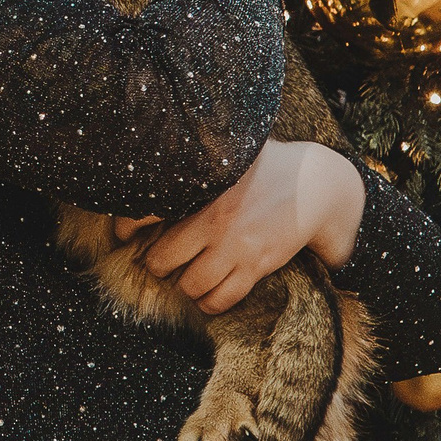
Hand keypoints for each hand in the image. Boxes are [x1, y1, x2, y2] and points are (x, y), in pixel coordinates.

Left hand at [111, 142, 364, 312]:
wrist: (317, 185)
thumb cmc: (267, 164)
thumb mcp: (231, 151)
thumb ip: (198, 153)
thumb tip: (159, 138)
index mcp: (203, 186)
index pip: (146, 212)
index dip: (126, 227)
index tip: (123, 234)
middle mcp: (215, 219)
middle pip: (162, 260)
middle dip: (157, 262)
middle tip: (162, 258)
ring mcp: (236, 246)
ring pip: (190, 285)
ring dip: (185, 284)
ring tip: (187, 275)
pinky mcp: (256, 266)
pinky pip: (221, 299)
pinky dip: (209, 301)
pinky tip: (209, 291)